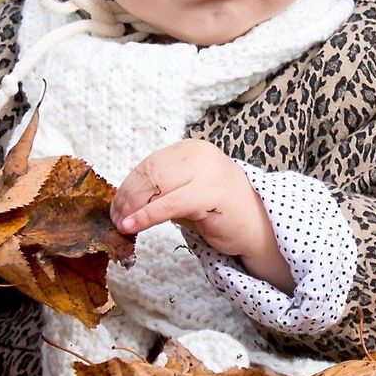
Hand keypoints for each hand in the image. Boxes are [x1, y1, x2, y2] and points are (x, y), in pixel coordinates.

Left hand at [110, 140, 293, 292]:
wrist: (260, 227)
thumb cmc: (220, 211)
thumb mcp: (187, 192)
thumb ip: (162, 190)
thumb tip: (125, 201)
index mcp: (191, 149)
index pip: (149, 163)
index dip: (127, 186)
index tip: (115, 207)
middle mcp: (199, 154)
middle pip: (149, 173)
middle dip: (127, 198)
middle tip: (115, 219)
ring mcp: (206, 171)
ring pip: (156, 186)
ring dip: (132, 208)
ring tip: (121, 225)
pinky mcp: (210, 193)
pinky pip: (168, 204)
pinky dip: (145, 216)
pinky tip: (132, 226)